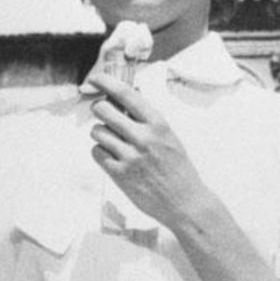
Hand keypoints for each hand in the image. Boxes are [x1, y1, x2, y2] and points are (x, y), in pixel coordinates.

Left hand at [86, 73, 208, 226]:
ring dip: (101, 134)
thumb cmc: (178, 168)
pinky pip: (96, 152)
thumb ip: (148, 121)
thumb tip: (123, 100)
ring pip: (97, 131)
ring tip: (114, 142)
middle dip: (100, 110)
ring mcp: (130, 156)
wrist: (184, 202)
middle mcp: (143, 137)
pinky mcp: (119, 174)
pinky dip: (101, 152)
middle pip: (103, 110)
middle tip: (105, 115)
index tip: (95, 78)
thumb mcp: (170, 137)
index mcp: (158, 124)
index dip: (107, 82)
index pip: (126, 94)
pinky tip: (114, 157)